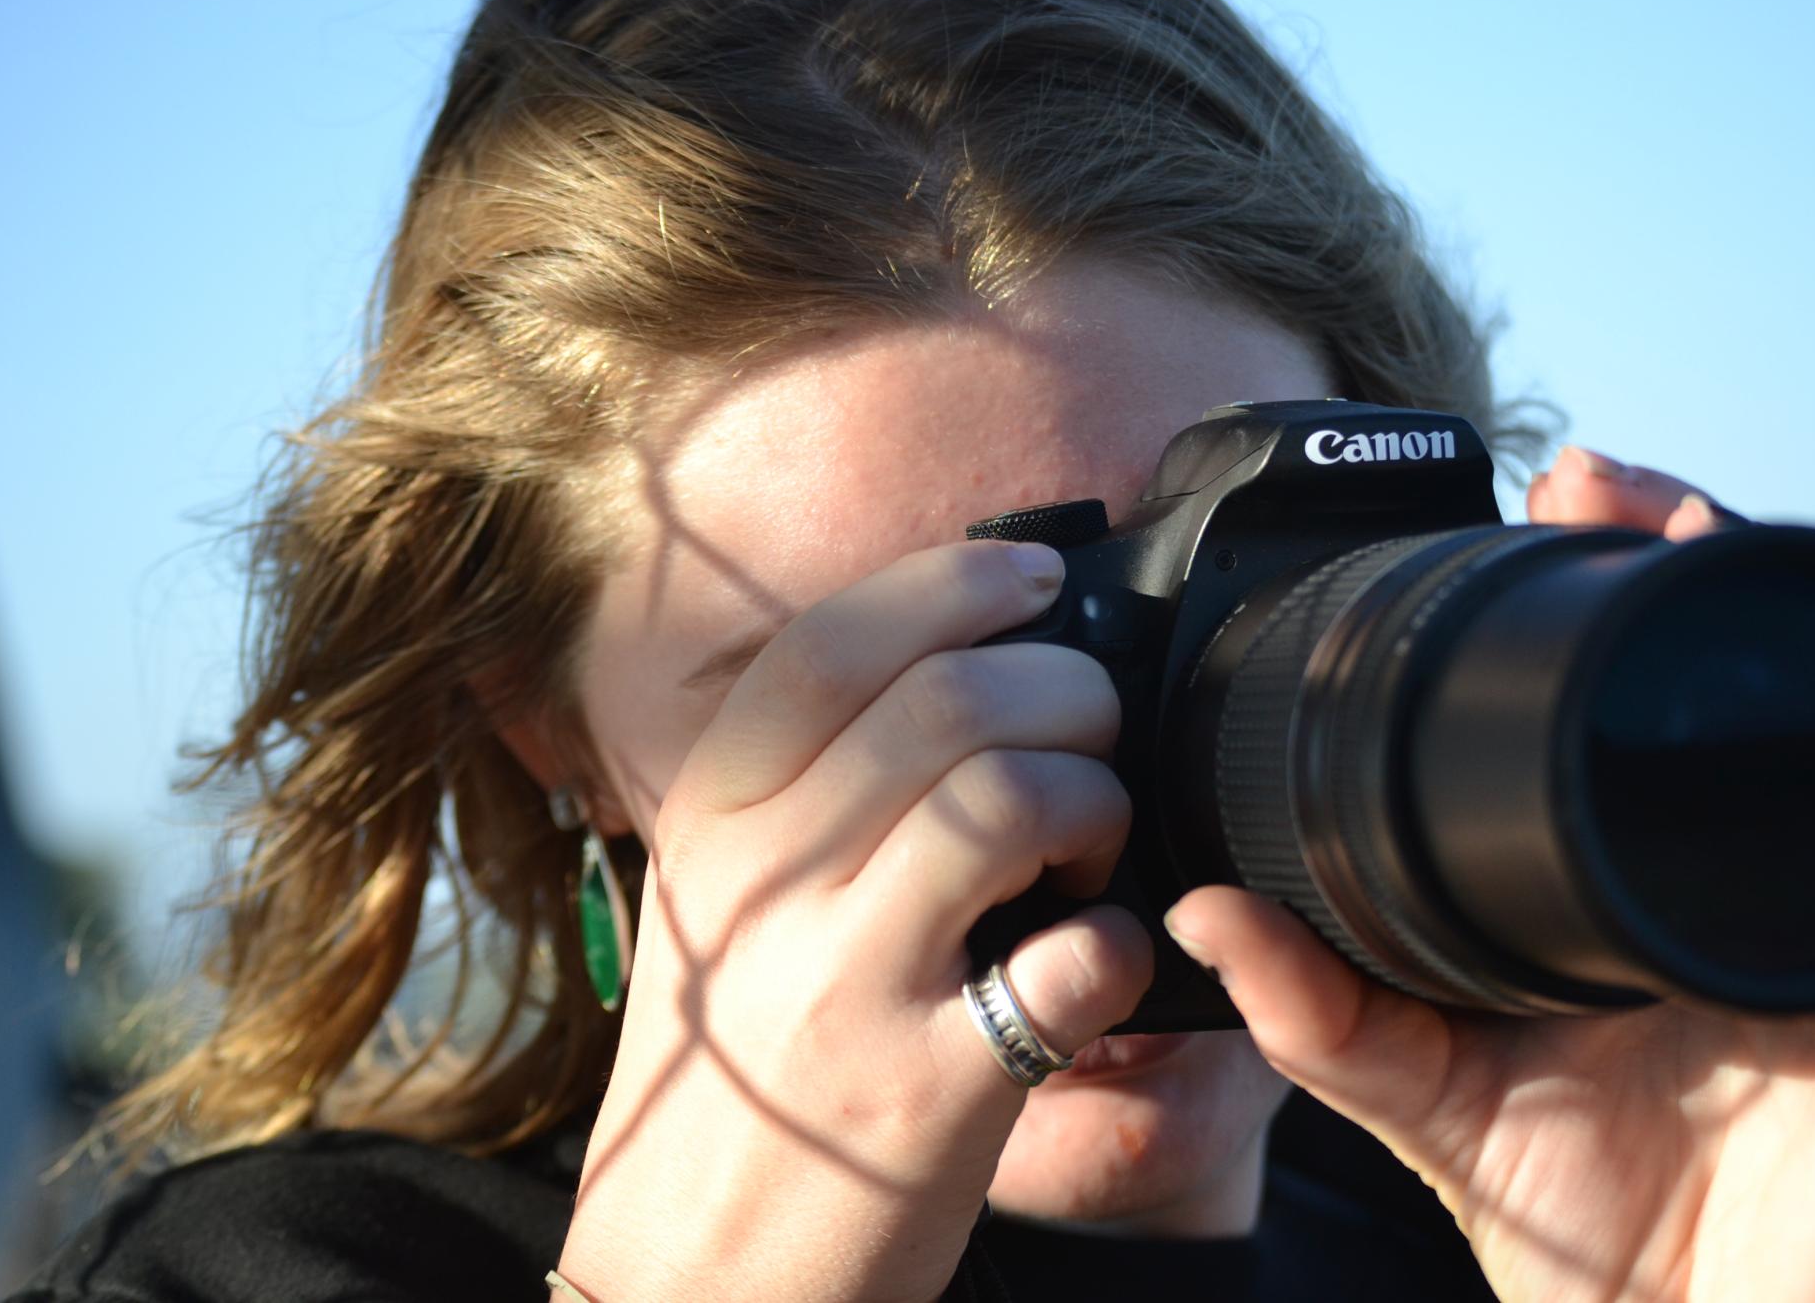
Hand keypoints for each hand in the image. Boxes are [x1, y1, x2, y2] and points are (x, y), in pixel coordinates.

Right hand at [557, 541, 1151, 1301]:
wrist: (693, 1277)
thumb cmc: (731, 1074)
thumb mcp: (717, 907)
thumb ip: (804, 791)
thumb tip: (954, 670)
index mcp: (712, 821)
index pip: (830, 642)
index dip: (957, 583)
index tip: (1038, 580)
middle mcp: (766, 883)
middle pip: (950, 698)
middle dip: (1068, 693)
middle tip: (1091, 741)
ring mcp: (844, 982)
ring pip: (1012, 797)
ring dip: (1095, 807)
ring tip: (1087, 858)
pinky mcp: (931, 1085)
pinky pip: (1079, 960)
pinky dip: (1121, 947)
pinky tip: (1093, 968)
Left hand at [1166, 445, 1814, 1302]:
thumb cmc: (1581, 1226)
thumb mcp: (1427, 1101)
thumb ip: (1321, 1015)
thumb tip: (1205, 915)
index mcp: (1626, 883)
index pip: (1623, 701)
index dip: (1600, 596)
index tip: (1542, 501)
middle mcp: (1735, 875)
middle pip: (1732, 676)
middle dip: (1690, 553)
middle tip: (1615, 482)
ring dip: (1789, 607)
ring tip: (1706, 524)